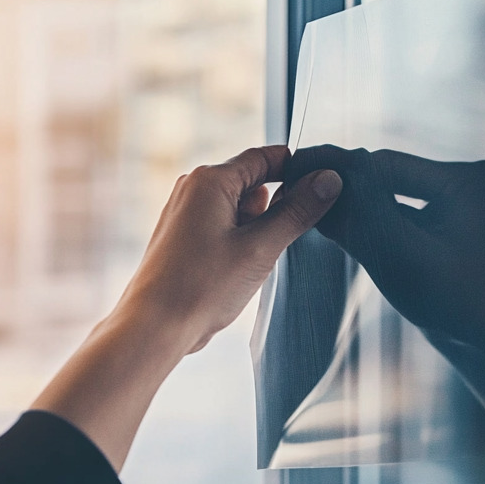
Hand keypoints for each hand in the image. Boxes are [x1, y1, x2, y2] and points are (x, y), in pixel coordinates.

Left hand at [34, 145, 340, 469]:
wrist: (155, 326)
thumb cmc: (202, 286)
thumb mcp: (261, 247)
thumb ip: (297, 211)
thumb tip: (329, 179)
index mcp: (210, 180)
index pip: (265, 157)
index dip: (297, 170)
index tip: (322, 189)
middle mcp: (194, 189)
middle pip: (253, 182)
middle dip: (276, 207)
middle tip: (284, 240)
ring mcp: (186, 213)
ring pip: (239, 208)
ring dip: (258, 229)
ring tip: (254, 262)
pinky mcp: (184, 237)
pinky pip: (223, 227)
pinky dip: (241, 241)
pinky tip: (240, 270)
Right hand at [288, 145, 484, 350]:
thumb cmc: (465, 307)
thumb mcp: (401, 256)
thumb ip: (360, 216)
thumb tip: (317, 180)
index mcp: (467, 179)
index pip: (384, 165)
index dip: (336, 172)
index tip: (295, 173)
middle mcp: (472, 185)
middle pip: (390, 180)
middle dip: (346, 191)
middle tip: (297, 194)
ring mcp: (468, 210)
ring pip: (395, 202)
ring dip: (360, 211)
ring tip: (317, 217)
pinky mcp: (459, 235)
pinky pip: (408, 222)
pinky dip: (379, 229)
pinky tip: (349, 235)